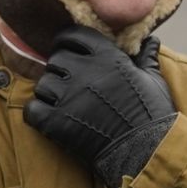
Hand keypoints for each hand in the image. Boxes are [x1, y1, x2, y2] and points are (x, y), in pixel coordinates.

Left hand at [23, 29, 176, 187]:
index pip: (73, 35)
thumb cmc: (153, 115)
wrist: (147, 152)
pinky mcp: (56, 122)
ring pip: (42, 85)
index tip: (69, 51)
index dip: (67, 42)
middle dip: (60, 70)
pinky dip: (38, 114)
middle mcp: (84, 72)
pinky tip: (50, 119)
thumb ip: (146, 58)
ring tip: (63, 104)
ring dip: (50, 94)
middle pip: (55, 60)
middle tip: (70, 84)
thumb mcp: (154, 80)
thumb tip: (151, 40)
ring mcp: (68, 97)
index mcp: (107, 57)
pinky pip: (33, 109)